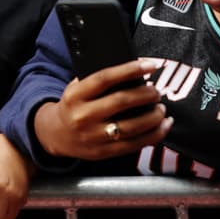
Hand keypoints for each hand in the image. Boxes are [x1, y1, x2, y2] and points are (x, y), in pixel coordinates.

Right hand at [34, 59, 169, 160]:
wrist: (55, 135)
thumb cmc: (73, 106)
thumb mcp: (76, 88)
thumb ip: (98, 82)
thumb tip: (134, 72)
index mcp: (75, 96)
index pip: (104, 78)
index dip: (129, 70)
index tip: (149, 65)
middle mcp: (83, 116)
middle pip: (121, 102)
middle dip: (146, 95)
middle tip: (157, 91)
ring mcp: (94, 136)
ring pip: (131, 126)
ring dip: (153, 116)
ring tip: (161, 108)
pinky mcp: (104, 152)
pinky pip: (134, 144)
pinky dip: (154, 135)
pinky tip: (164, 126)